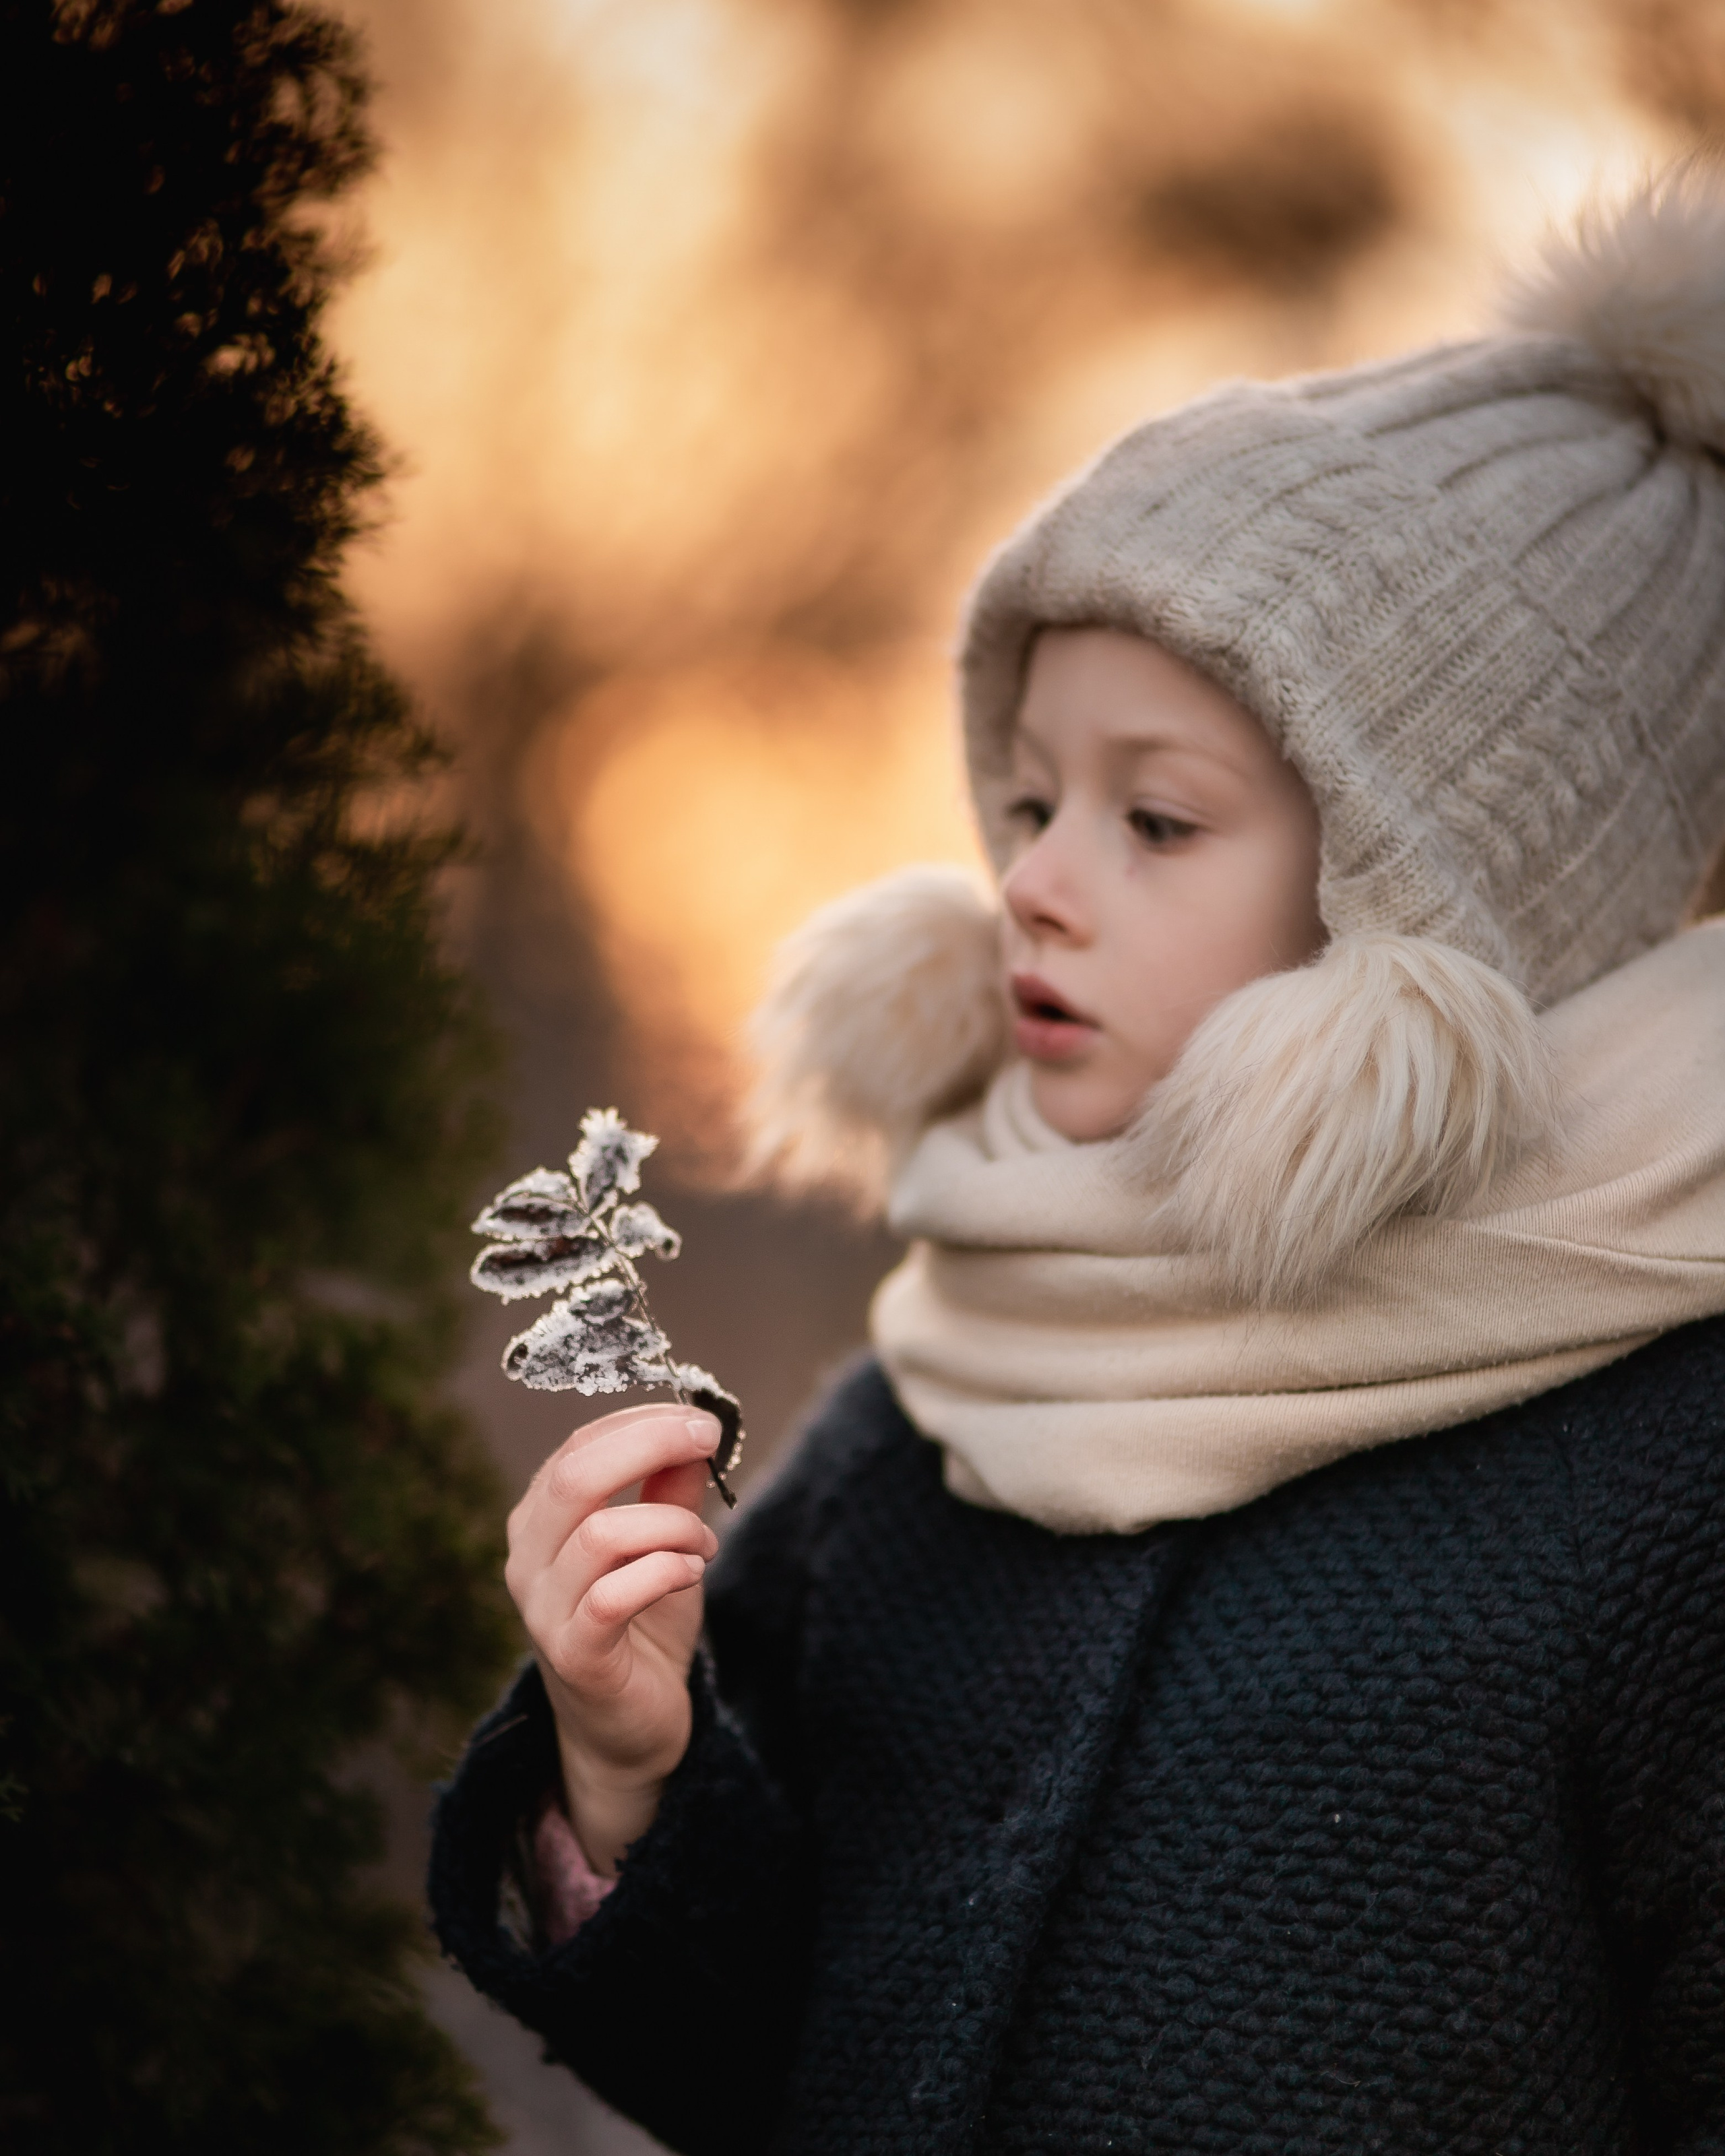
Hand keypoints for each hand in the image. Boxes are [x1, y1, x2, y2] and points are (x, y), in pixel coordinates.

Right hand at [505, 1402, 720, 1874]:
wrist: (631, 1730)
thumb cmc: (643, 1627)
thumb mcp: (663, 1544)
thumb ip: (670, 1489)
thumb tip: (695, 1428)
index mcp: (541, 1521)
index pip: (578, 1447)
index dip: (641, 1421)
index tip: (700, 1419)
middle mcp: (528, 1559)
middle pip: (576, 1476)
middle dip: (650, 1444)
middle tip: (707, 1441)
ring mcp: (544, 1609)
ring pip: (602, 1534)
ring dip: (672, 1526)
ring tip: (704, 1545)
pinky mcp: (574, 1655)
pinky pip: (614, 1595)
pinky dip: (665, 1571)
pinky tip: (692, 1573)